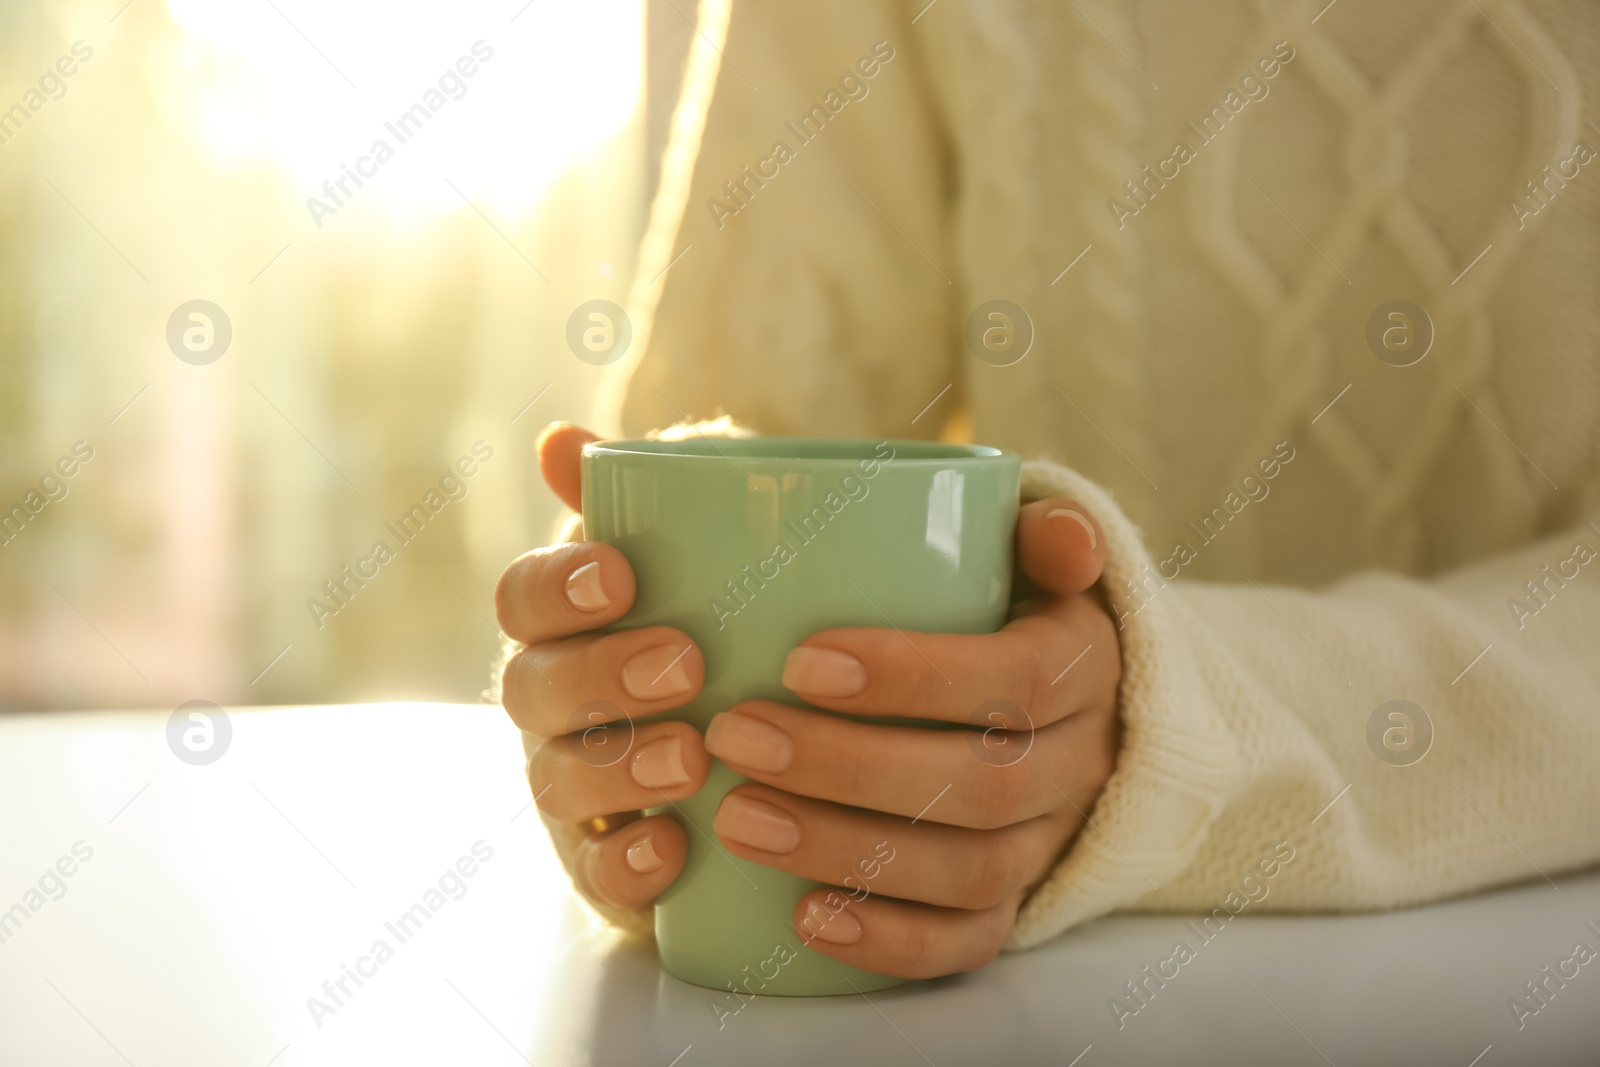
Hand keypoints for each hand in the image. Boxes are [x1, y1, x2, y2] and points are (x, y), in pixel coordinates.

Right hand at [496, 423, 711, 914]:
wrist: (756, 749)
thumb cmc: (717, 626)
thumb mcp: (696, 555)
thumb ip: (643, 498)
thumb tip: (561, 440)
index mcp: (563, 626)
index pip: (523, 599)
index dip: (557, 587)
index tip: (620, 576)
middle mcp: (550, 706)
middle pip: (531, 690)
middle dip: (599, 675)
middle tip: (684, 664)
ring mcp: (572, 786)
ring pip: (556, 781)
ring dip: (618, 767)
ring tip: (692, 755)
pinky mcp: (606, 859)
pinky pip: (596, 870)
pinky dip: (627, 861)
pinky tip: (675, 848)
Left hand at [706, 498, 1121, 978]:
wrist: (1056, 708)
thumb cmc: (1004, 612)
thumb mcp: (1026, 558)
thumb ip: (1035, 530)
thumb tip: (1066, 538)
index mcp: (1084, 665)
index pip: (1017, 680)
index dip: (912, 677)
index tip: (799, 662)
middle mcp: (1080, 763)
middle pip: (981, 787)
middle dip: (847, 769)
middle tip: (734, 737)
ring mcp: (1047, 842)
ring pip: (969, 873)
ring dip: (846, 851)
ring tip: (737, 819)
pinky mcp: (1014, 903)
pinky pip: (968, 943)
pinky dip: (888, 941)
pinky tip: (802, 917)